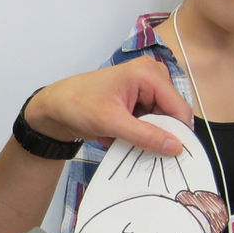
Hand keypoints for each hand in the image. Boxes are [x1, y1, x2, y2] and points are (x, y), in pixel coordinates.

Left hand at [25, 56, 193, 155]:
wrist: (54, 107)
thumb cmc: (77, 104)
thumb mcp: (112, 123)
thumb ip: (145, 135)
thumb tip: (175, 147)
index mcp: (148, 74)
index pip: (179, 108)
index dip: (179, 134)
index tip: (174, 158)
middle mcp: (151, 77)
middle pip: (171, 115)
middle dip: (158, 135)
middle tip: (137, 149)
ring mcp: (146, 89)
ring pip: (160, 122)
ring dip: (144, 136)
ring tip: (120, 138)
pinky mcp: (139, 100)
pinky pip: (149, 123)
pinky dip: (136, 133)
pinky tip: (116, 135)